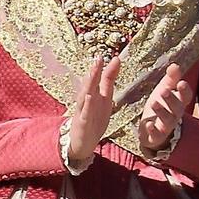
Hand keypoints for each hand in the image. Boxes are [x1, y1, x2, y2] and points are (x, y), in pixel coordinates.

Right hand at [68, 54, 119, 170]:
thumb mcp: (104, 98)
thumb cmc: (94, 118)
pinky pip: (84, 113)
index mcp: (95, 95)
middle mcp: (87, 101)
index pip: (100, 80)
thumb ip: (108, 81)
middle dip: (94, 72)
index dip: (105, 69)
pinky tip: (90, 97)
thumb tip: (116, 60)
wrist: (82, 142)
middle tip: (98, 58)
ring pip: (85, 96)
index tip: (112, 57)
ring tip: (92, 73)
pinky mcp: (82, 123)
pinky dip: (86, 105)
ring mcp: (83, 111)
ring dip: (88, 85)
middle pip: (90, 85)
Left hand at [137, 62, 192, 154]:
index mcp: (178, 103)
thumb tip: (174, 65)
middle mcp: (175, 115)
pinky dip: (152, 129)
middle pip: (177, 108)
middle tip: (163, 91)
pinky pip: (156, 134)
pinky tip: (148, 124)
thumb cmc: (162, 106)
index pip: (186, 97)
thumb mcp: (164, 90)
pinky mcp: (156, 136)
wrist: (154, 131)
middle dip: (171, 99)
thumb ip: (171, 79)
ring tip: (153, 103)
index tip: (180, 83)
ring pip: (167, 120)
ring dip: (162, 112)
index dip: (184, 91)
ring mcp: (166, 126)